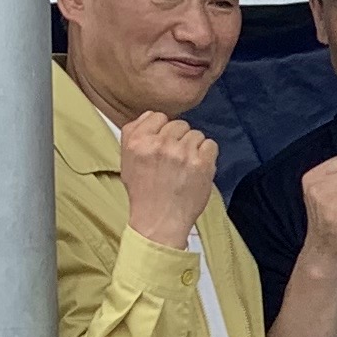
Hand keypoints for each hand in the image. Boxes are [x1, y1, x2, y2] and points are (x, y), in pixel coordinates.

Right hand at [118, 111, 219, 249]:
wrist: (159, 221)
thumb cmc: (144, 192)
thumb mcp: (126, 160)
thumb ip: (134, 133)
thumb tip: (151, 115)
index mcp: (137, 141)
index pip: (158, 116)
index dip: (163, 130)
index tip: (163, 145)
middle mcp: (159, 144)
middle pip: (179, 124)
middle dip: (179, 139)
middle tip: (175, 160)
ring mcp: (182, 153)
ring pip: (196, 134)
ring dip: (194, 148)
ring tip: (185, 167)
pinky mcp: (201, 163)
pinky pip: (210, 145)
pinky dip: (207, 156)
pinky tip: (197, 169)